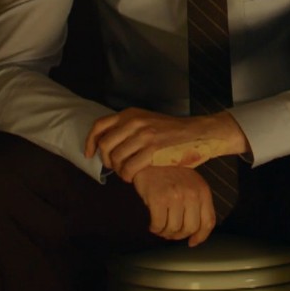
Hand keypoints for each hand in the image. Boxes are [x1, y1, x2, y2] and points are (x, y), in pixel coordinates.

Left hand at [84, 107, 245, 182]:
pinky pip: (128, 169)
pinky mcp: (152, 151)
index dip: (90, 142)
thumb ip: (129, 127)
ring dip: (119, 170)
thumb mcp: (148, 121)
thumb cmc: (174, 132)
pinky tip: (135, 176)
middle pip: (105, 145)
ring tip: (128, 172)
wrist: (199, 134)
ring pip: (116, 159)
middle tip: (116, 167)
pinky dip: (128, 176)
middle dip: (107, 160)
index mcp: (132, 114)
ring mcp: (144, 136)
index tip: (90, 153)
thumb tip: (107, 143)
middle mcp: (135, 122)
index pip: (100, 126)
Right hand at [132, 166, 215, 246]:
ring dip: (165, 233)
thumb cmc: (170, 171)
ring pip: (173, 229)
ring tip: (160, 227)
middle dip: (179, 235)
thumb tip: (194, 233)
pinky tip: (153, 224)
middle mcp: (192, 194)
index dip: (200, 236)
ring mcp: (175, 197)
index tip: (192, 242)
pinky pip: (158, 225)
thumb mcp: (190, 183)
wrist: (150, 157)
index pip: (208, 221)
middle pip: (190, 228)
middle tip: (170, 233)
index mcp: (203, 191)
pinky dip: (155, 229)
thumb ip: (196, 203)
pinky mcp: (158, 199)